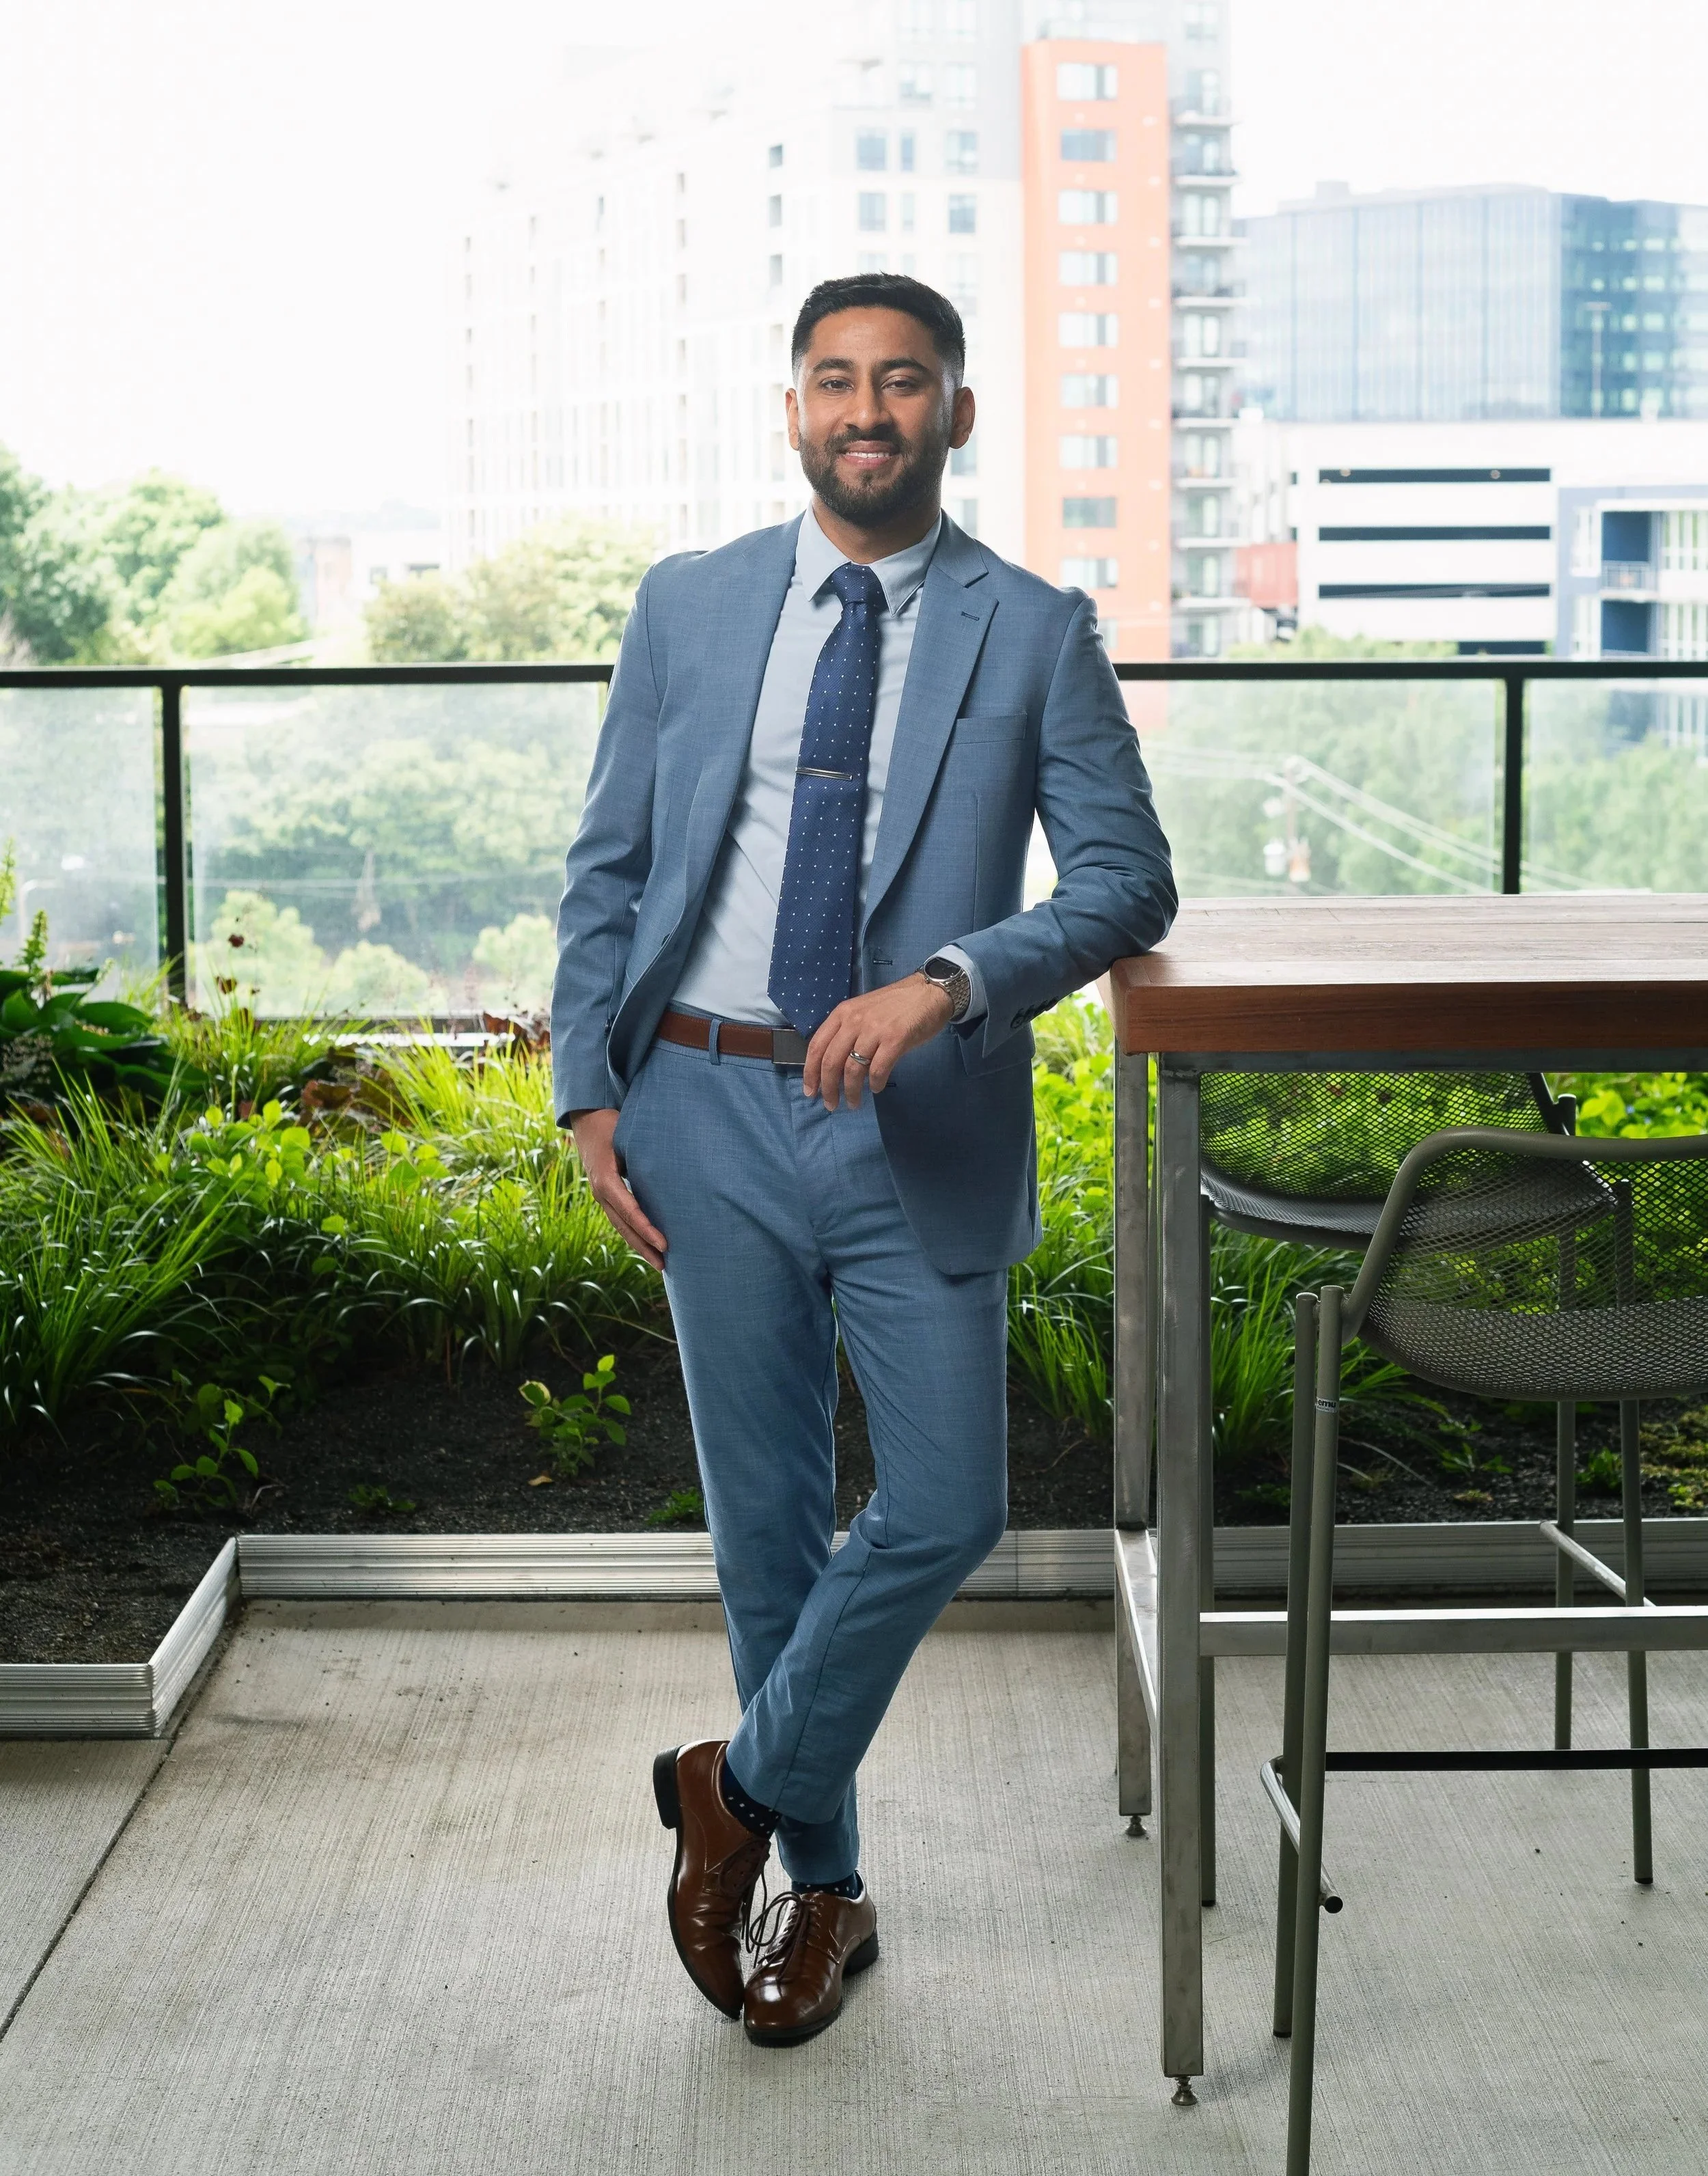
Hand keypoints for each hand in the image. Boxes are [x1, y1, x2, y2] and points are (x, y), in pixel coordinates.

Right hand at [569, 1107, 666, 1270]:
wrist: (587, 1120)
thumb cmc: (612, 1125)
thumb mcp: (627, 1135)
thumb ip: (645, 1152)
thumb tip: (674, 1164)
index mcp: (605, 1179)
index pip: (629, 1210)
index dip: (646, 1229)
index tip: (664, 1244)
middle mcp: (601, 1192)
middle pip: (624, 1226)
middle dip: (644, 1247)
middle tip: (664, 1265)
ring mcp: (602, 1196)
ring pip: (621, 1226)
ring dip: (639, 1245)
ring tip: (659, 1263)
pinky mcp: (606, 1195)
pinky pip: (620, 1218)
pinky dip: (634, 1233)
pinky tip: (648, 1244)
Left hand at [802, 972, 953, 1110]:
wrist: (929, 993)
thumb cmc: (896, 1005)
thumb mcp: (863, 1012)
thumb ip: (848, 1033)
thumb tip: (836, 1067)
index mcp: (842, 1014)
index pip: (816, 1046)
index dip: (810, 1073)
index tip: (811, 1091)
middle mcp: (854, 1021)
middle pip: (831, 1062)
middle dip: (828, 1088)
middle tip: (831, 1105)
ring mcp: (874, 1030)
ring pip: (853, 1069)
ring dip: (851, 1092)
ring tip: (854, 1103)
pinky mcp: (895, 1039)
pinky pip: (878, 1069)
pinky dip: (875, 1084)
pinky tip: (876, 1088)